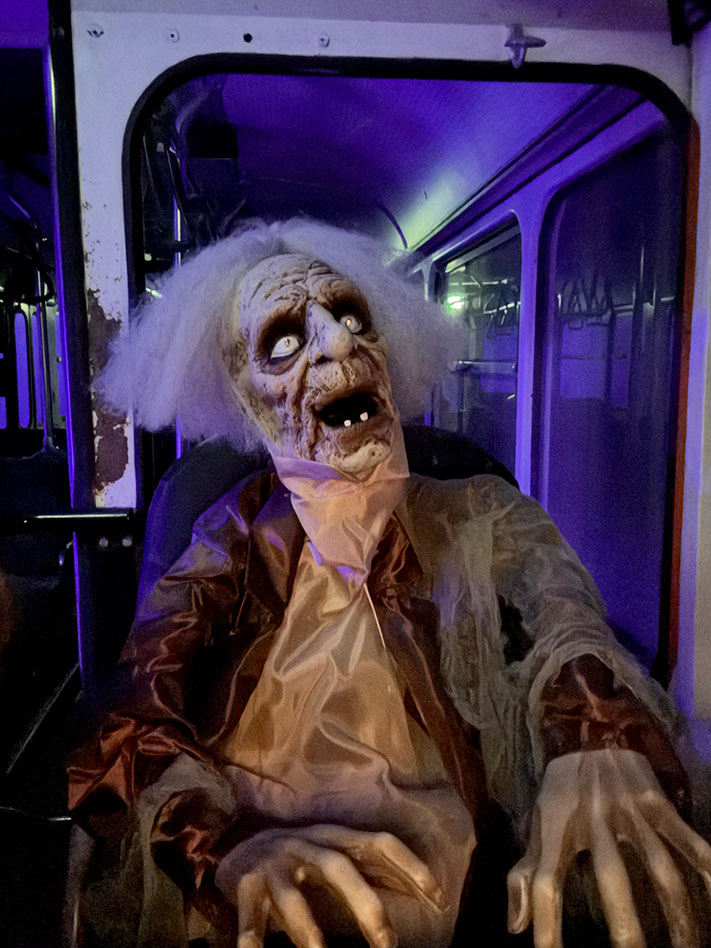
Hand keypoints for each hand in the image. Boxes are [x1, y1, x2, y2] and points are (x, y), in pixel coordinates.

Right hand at [215, 823, 445, 947]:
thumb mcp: (338, 858)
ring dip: (308, 931)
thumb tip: (427, 891)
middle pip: (340, 869)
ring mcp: (274, 864)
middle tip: (390, 945)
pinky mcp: (245, 885)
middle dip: (367, 906)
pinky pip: (249, 915)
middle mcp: (305, 845)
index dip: (410, 867)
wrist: (239, 847)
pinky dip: (251, 938)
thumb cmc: (301, 861)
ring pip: (293, 898)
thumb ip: (373, 871)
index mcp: (335, 837)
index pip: (379, 843)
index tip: (439, 898)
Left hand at [507, 748, 710, 947]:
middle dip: (625, 927)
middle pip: (612, 879)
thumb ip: (525, 876)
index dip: (546, 923)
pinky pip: (688, 842)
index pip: (547, 882)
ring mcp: (631, 811)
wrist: (589, 729)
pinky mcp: (658, 804)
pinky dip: (707, 871)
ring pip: (660, 869)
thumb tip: (515, 928)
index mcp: (558, 827)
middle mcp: (595, 820)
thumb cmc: (561, 790)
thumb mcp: (537, 825)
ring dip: (677, 915)